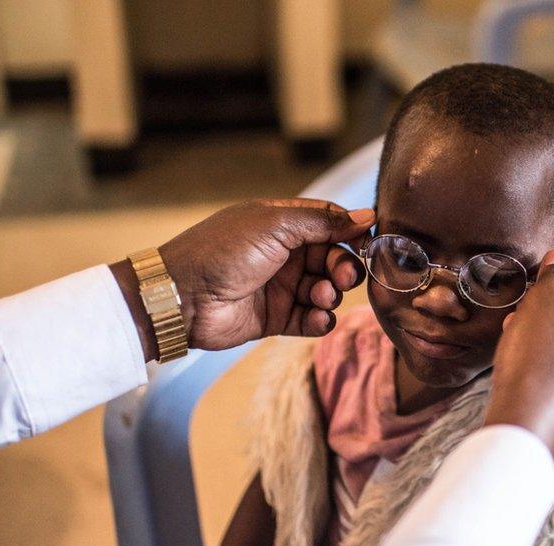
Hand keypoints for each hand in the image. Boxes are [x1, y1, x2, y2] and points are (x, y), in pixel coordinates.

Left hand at [111, 198, 374, 360]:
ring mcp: (282, 286)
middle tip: (342, 277)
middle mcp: (285, 253)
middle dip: (344, 267)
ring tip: (320, 297)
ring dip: (331, 294)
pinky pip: (312, 319)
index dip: (352, 231)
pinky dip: (321, 320)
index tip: (371, 243)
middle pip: (334, 257)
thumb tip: (367, 216)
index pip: (330, 222)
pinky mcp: (277, 317)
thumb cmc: (223, 251)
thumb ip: (323, 221)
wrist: (182, 297)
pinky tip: (317, 319)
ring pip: (326, 290)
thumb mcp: (275, 225)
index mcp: (283, 223)